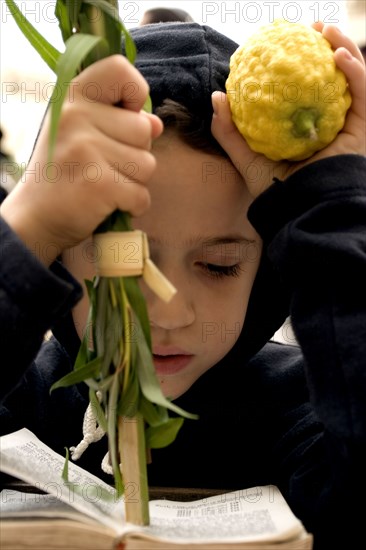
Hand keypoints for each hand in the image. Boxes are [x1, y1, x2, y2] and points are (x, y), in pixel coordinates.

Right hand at [0, 55, 162, 264]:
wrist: (36, 217)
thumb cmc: (64, 173)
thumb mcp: (82, 135)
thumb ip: (120, 122)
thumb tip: (156, 124)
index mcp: (73, 97)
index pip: (120, 69)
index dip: (135, 93)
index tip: (126, 114)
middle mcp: (77, 116)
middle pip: (144, 129)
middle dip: (135, 154)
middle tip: (104, 166)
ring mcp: (87, 149)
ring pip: (148, 164)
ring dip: (134, 182)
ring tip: (105, 185)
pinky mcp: (98, 184)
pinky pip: (141, 195)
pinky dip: (132, 206)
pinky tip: (108, 204)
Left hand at [211, 23, 364, 197]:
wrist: (299, 210)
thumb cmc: (275, 191)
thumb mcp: (246, 157)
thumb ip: (230, 131)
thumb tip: (217, 97)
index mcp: (303, 127)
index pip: (305, 88)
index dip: (300, 63)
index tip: (287, 43)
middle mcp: (326, 123)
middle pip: (331, 79)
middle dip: (325, 47)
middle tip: (311, 28)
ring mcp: (345, 125)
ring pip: (352, 80)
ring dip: (344, 48)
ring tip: (326, 30)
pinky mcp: (360, 131)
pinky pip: (363, 95)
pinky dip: (356, 72)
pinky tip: (339, 55)